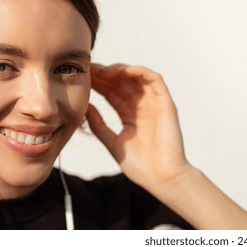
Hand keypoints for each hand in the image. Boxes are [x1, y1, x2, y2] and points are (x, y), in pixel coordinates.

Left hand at [86, 63, 192, 192]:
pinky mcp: (165, 103)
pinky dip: (139, 71)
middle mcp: (142, 106)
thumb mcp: (112, 142)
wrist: (162, 178)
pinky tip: (122, 71)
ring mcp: (154, 103)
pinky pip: (154, 80)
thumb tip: (84, 107)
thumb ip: (98, 124)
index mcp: (130, 115)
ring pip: (137, 77)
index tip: (81, 77)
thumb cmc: (141, 166)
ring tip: (102, 70)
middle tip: (88, 68)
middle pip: (121, 82)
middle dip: (104, 73)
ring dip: (120, 70)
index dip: (97, 83)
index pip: (112, 92)